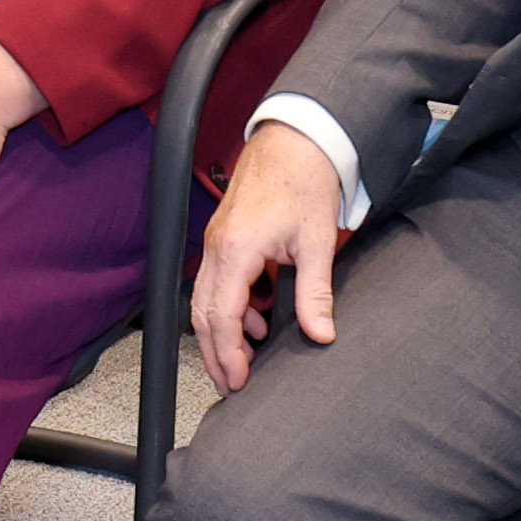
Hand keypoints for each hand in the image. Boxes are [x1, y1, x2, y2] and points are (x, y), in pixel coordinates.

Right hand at [188, 121, 345, 395]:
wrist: (297, 137)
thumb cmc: (305, 179)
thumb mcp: (318, 241)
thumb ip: (315, 292)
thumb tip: (319, 333)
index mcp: (236, 250)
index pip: (221, 317)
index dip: (227, 354)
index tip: (239, 380)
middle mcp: (217, 246)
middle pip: (202, 314)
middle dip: (214, 353)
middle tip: (231, 384)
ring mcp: (217, 240)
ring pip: (204, 298)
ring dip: (220, 331)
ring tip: (245, 357)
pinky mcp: (224, 234)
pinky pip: (216, 280)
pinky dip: (230, 305)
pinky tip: (256, 316)